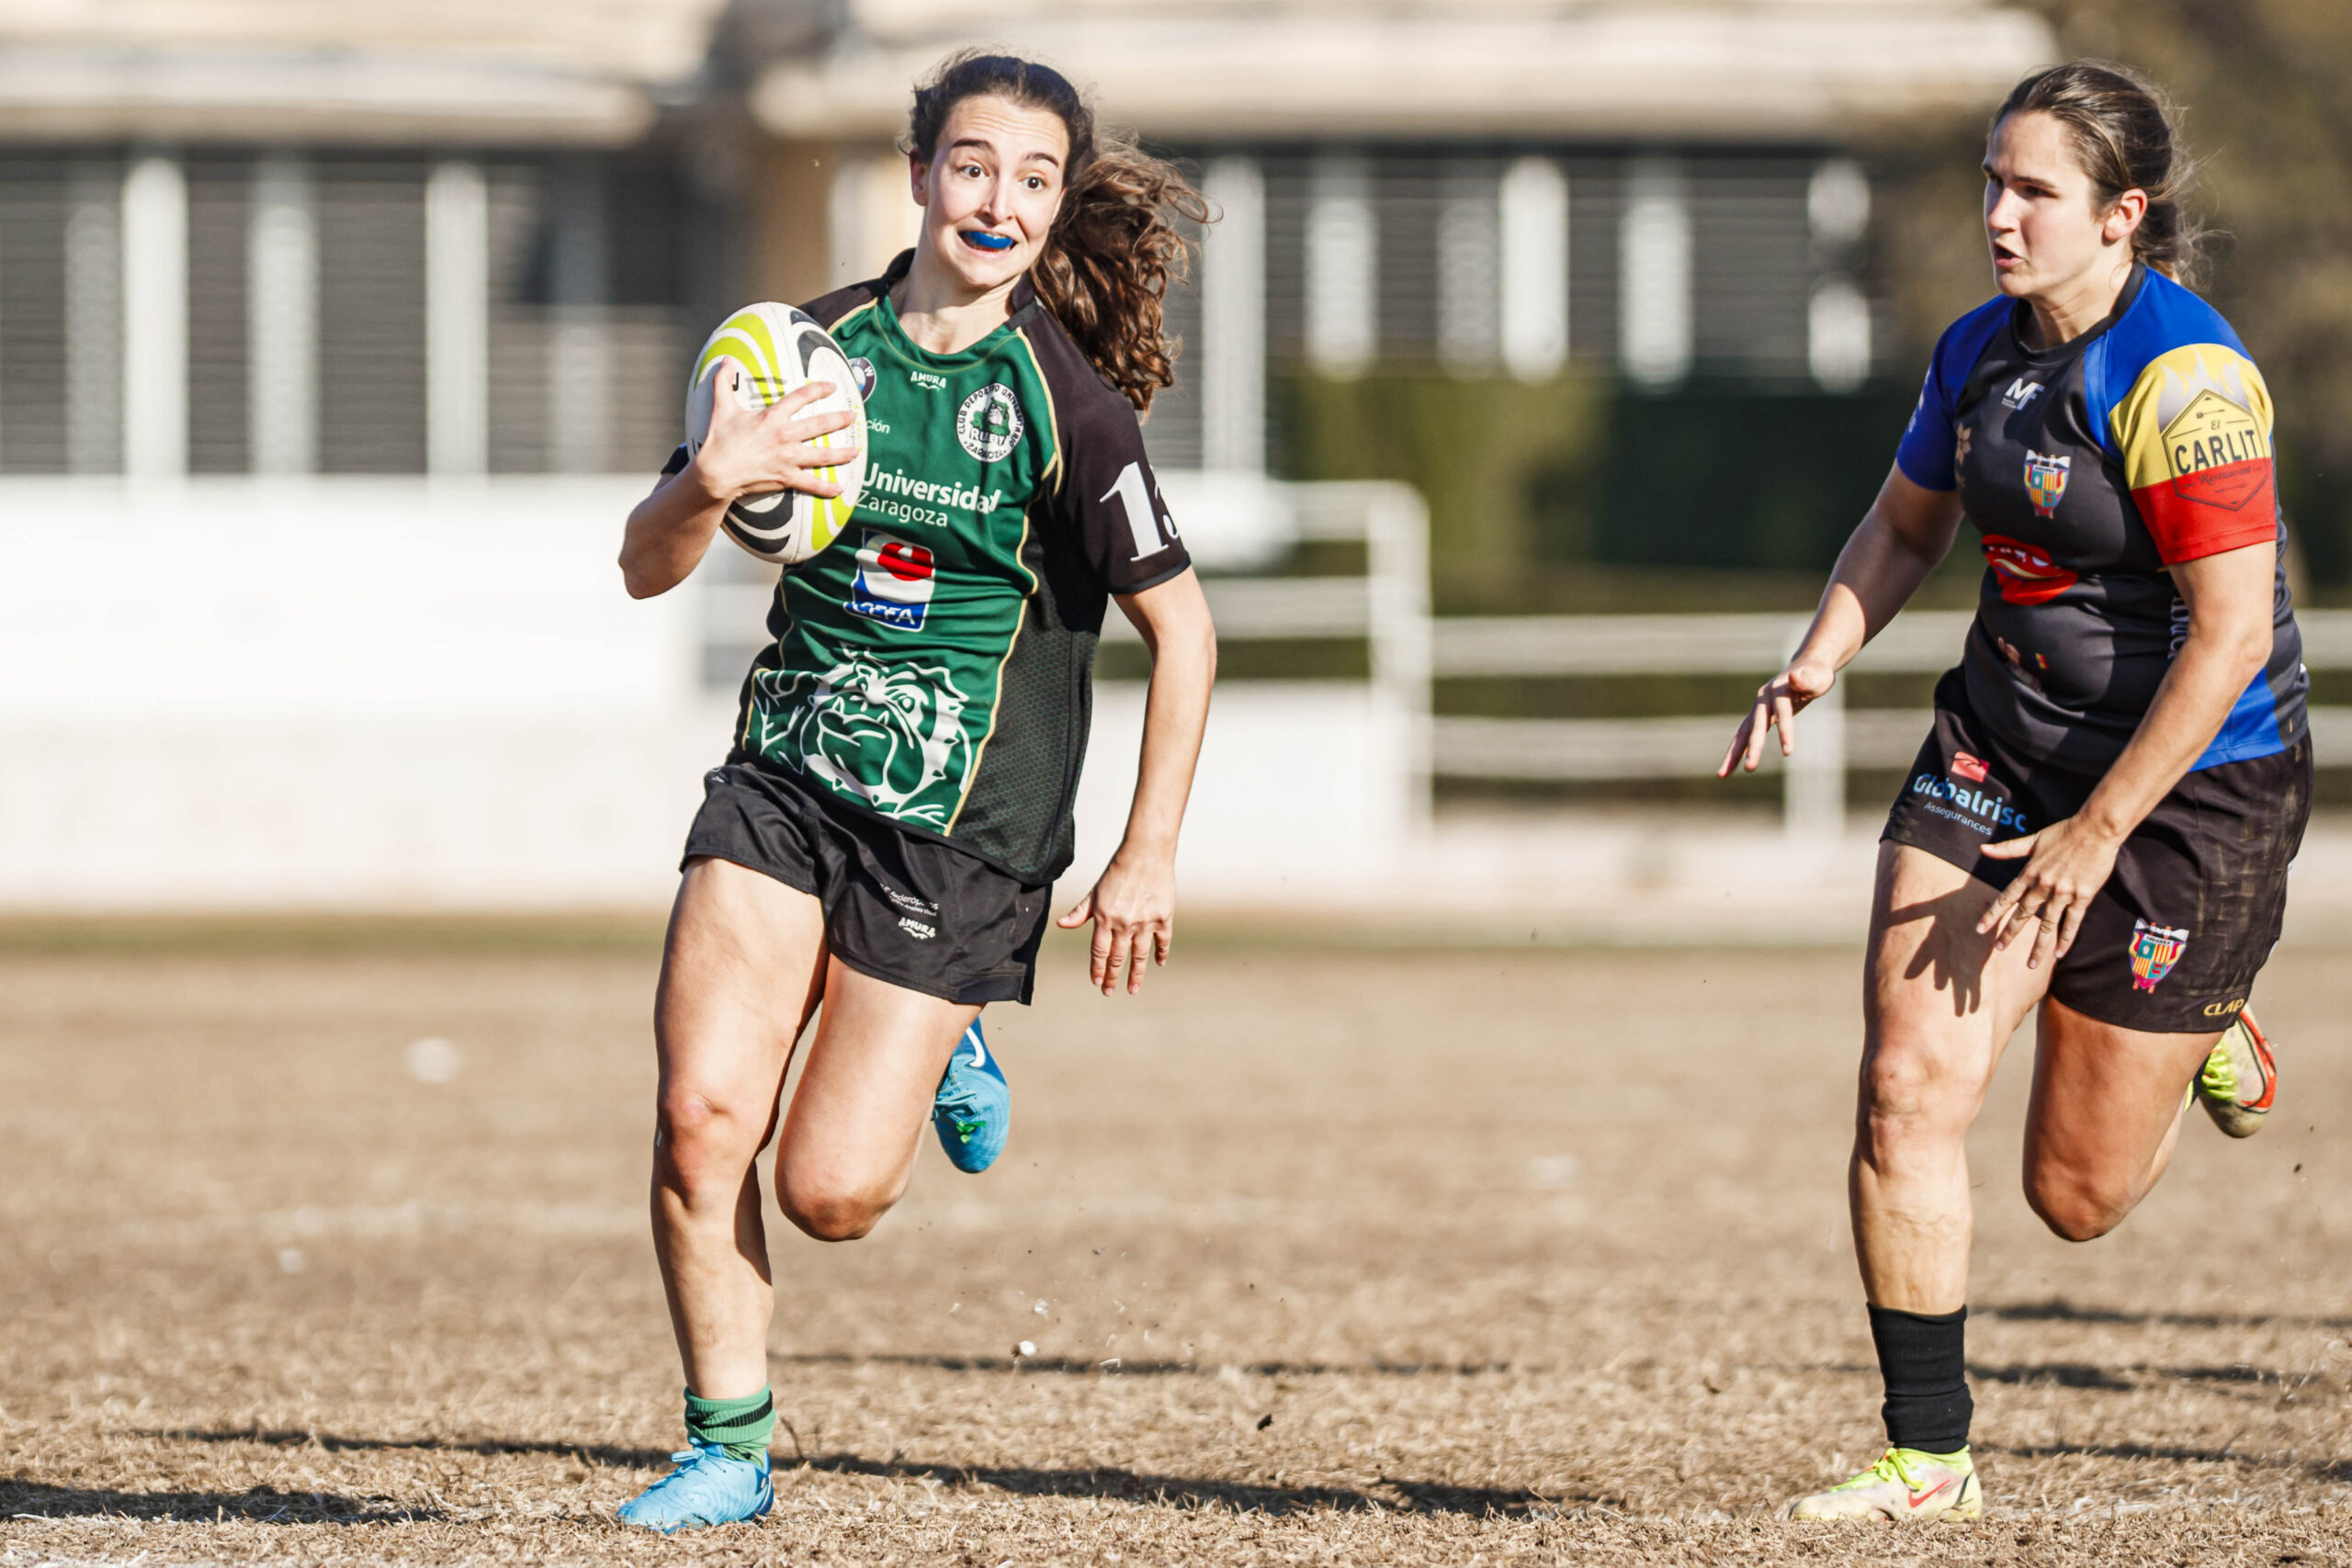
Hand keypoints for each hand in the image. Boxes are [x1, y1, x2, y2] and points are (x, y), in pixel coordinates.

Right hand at [691, 357, 861, 503]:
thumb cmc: (719, 440)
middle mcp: (785, 436)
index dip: (818, 390)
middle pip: (820, 425)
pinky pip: (810, 484)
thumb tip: (724, 360)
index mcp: (772, 417)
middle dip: (839, 420)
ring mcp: (787, 458)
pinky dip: (826, 488)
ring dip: (841, 454)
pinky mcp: (786, 478)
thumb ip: (724, 382)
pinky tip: (840, 489)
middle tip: (853, 416)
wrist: (715, 472)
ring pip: (822, 455)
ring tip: (856, 451)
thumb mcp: (721, 408)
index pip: (801, 397)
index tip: (832, 387)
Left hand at [1056, 848, 1174, 995]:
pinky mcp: (1163, 918)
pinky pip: (1162, 942)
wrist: (1145, 854)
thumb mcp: (1095, 892)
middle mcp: (1124, 924)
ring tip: (1133, 989)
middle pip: (1117, 958)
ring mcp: (1145, 923)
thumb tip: (1061, 925)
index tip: (1097, 983)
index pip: (1099, 952)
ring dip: (1136, 975)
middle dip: (1112, 978)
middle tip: (1109, 992)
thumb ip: (1080, 912)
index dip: (1098, 969)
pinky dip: (1161, 954)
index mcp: (1104, 918)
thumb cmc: (1117, 871)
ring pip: (1139, 956)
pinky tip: (1159, 964)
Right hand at [1719, 657, 1836, 775]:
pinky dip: (1738, 751)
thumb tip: (1794, 676)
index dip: (1785, 731)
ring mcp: (1757, 707)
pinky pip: (1745, 735)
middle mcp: (1763, 698)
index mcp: (1778, 690)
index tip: (1788, 753)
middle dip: (1753, 748)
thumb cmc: (1817, 675)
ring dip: (1733, 754)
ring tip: (1721, 775)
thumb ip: (1807, 679)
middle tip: (1750, 769)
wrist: (1805, 668)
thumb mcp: (1818, 676)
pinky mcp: (1757, 716)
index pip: (1782, 713)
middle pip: (1755, 725)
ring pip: (1742, 732)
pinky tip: (1730, 768)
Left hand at [1975, 814, 2124, 969]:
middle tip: (1999, 948)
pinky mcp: (2083, 896)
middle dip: (2010, 933)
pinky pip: (2073, 922)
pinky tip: (2059, 954)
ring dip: (2038, 946)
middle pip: (2024, 914)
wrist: (2096, 830)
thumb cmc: (2065, 832)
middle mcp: (2043, 885)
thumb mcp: (2033, 839)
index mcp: (2030, 872)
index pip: (2006, 898)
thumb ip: (2008, 849)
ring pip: (2047, 925)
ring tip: (2030, 964)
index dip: (1993, 914)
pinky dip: (2066, 939)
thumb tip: (1982, 849)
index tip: (1981, 929)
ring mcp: (2063, 893)